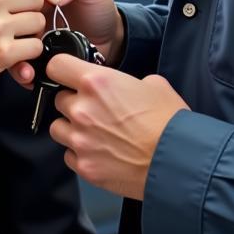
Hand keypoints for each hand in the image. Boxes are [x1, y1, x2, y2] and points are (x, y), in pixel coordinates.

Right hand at [10, 0, 123, 88]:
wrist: (106, 39)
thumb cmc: (97, 6)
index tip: (48, 3)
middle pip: (9, 3)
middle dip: (22, 20)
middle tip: (40, 30)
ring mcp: (23, 24)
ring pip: (6, 33)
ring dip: (17, 48)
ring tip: (32, 58)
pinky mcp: (25, 47)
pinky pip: (14, 57)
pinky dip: (21, 68)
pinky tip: (30, 73)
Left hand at [47, 54, 187, 199]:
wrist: (177, 163)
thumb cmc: (169, 123)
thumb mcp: (154, 84)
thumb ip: (127, 81)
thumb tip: (123, 88)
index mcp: (96, 82)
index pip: (56, 66)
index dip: (62, 69)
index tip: (67, 75)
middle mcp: (82, 109)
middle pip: (59, 99)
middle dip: (74, 102)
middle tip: (96, 110)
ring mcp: (80, 140)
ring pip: (58, 128)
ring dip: (72, 128)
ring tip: (95, 133)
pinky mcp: (84, 167)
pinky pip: (69, 155)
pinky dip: (80, 153)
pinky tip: (100, 152)